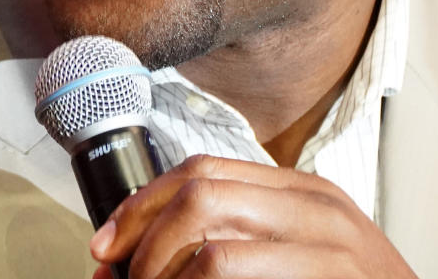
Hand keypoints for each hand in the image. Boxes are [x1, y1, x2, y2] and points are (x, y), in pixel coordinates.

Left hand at [88, 154, 417, 277]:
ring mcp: (332, 252)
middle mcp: (319, 210)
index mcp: (303, 193)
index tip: (104, 248)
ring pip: (212, 252)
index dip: (140, 207)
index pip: (201, 171)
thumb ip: (227, 248)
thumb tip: (119, 266)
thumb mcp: (295, 261)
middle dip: (144, 247)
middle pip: (200, 198)